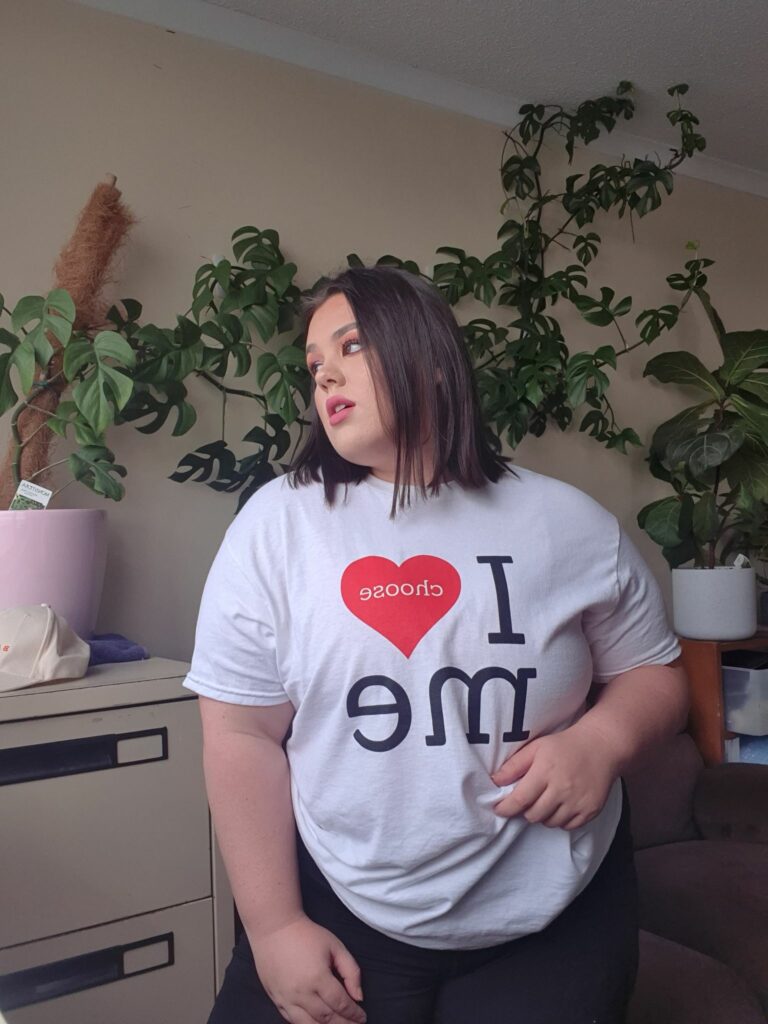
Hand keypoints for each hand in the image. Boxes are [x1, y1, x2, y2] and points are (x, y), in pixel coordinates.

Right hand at [249, 915, 366, 1023]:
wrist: (273, 928)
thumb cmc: (305, 935)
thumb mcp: (335, 946)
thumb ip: (351, 971)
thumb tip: (358, 996)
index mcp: (318, 977)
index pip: (341, 1004)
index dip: (354, 1014)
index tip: (362, 1018)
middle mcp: (301, 992)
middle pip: (327, 1018)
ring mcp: (286, 998)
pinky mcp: (276, 999)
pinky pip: (292, 1020)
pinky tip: (316, 1023)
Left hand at [491, 719, 619, 829]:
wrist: (600, 747)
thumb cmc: (564, 746)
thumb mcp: (536, 747)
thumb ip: (514, 765)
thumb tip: (495, 781)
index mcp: (545, 771)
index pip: (520, 799)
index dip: (506, 808)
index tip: (499, 809)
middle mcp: (562, 789)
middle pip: (534, 815)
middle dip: (525, 811)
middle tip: (527, 801)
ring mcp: (578, 801)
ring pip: (550, 823)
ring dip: (543, 816)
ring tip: (545, 801)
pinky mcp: (590, 810)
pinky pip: (568, 826)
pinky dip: (560, 820)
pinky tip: (560, 806)